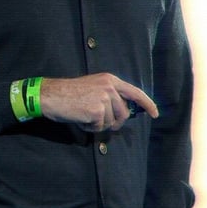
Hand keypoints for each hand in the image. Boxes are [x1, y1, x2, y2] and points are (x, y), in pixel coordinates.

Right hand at [39, 72, 158, 131]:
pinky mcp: (97, 110)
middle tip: (99, 121)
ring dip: (99, 124)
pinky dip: (90, 127)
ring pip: (112, 122)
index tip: (155, 114)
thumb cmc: (70, 93)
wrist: (51, 95)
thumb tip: (124, 114)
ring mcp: (104, 98)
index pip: (135, 92)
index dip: (147, 104)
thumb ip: (110, 96)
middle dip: (114, 122)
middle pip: (124, 114)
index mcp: (110, 80)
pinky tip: (80, 119)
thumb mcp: (94, 87)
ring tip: (85, 115)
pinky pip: (100, 127)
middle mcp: (110, 87)